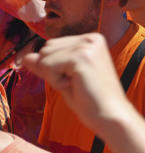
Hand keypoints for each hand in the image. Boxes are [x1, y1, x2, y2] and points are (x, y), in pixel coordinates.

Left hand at [22, 34, 137, 134]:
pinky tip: (76, 86)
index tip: (77, 78)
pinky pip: (48, 66)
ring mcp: (87, 46)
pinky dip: (55, 81)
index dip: (55, 67)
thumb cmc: (90, 99)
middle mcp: (91, 38)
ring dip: (53, 76)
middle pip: (46, 48)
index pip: (51, 45)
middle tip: (76, 82)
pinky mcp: (81, 56)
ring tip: (77, 84)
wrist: (111, 114)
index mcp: (91, 39)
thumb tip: (26, 57)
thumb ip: (47, 65)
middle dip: (52, 69)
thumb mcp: (65, 78)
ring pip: (44, 56)